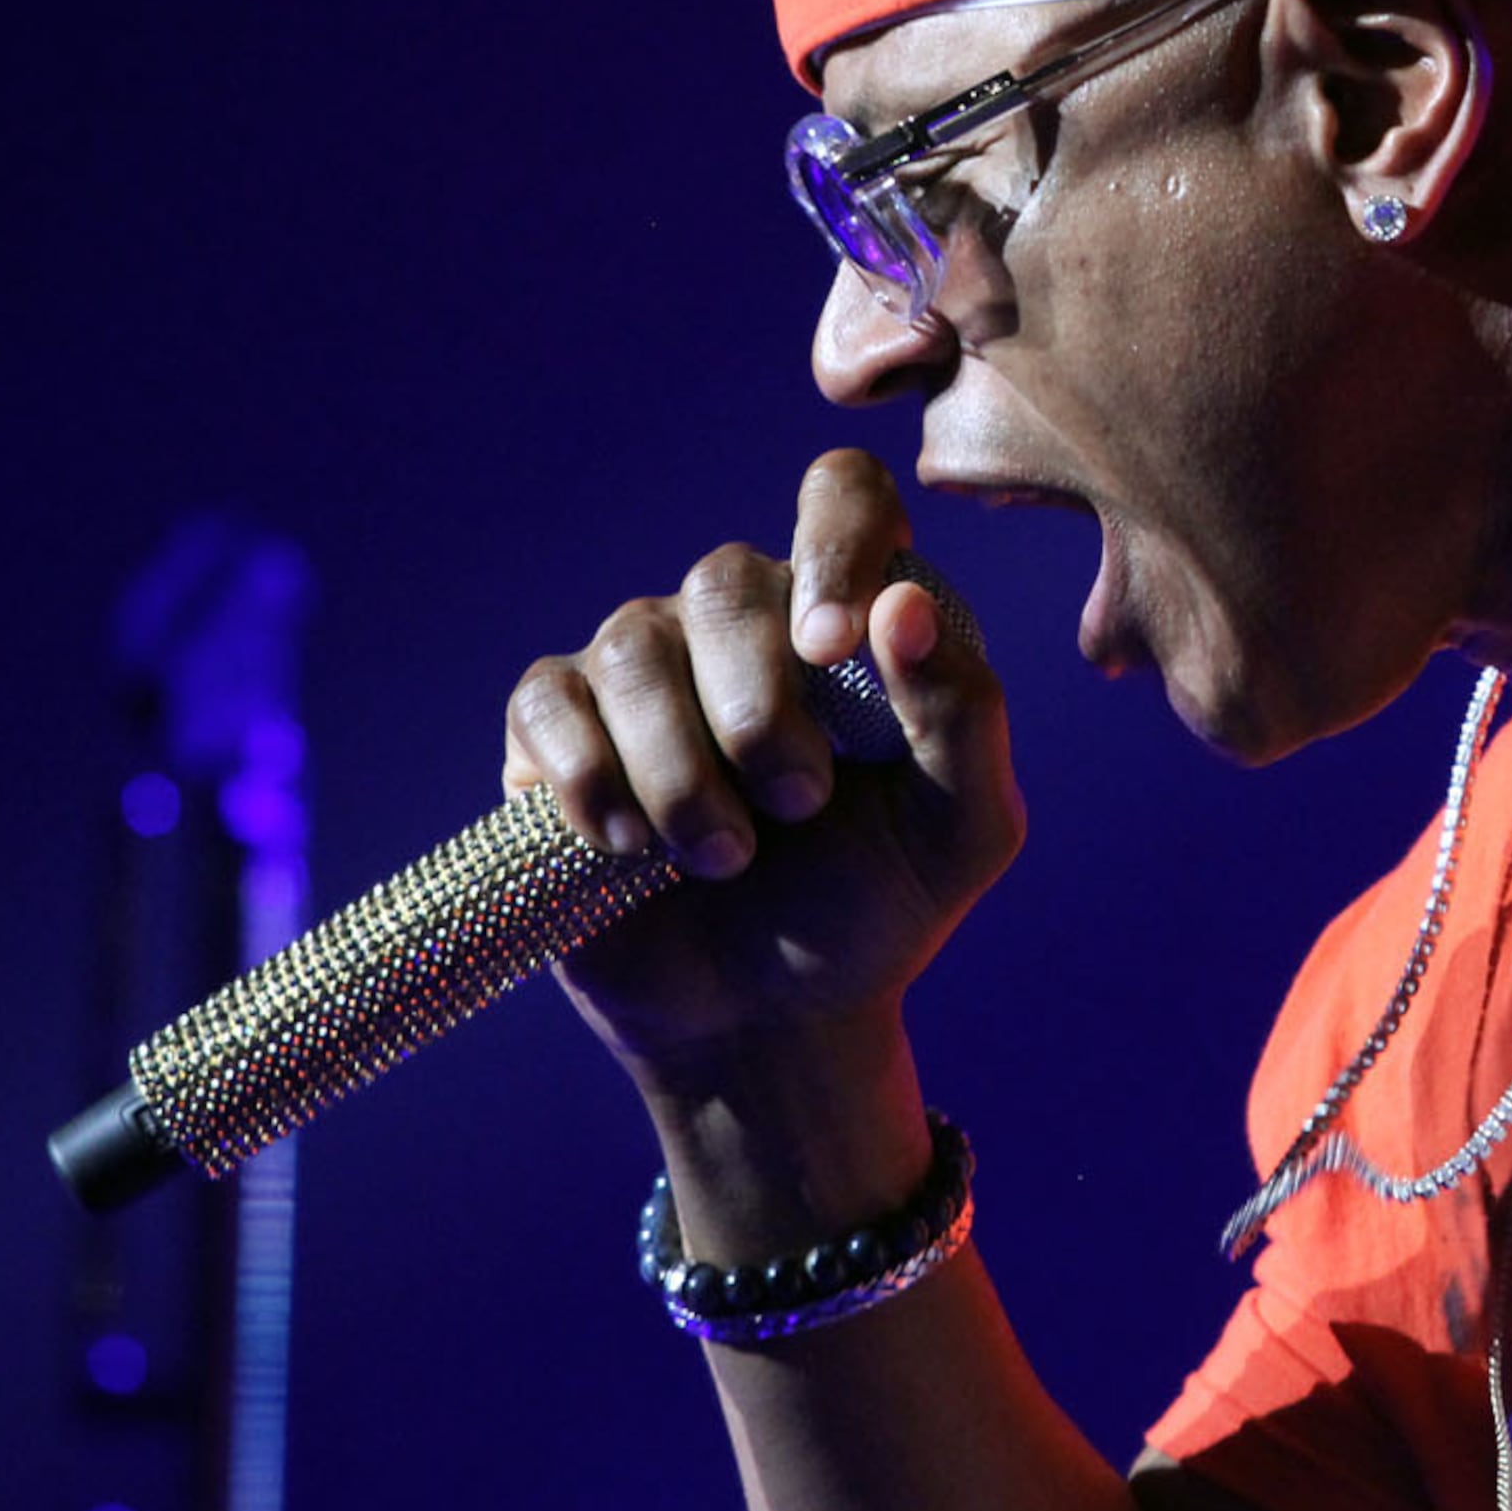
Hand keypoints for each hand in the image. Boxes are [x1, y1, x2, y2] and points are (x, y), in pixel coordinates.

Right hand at [500, 451, 1024, 1092]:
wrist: (775, 1017)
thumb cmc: (881, 905)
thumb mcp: (963, 829)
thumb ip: (964, 713)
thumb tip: (900, 606)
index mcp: (850, 612)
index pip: (839, 493)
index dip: (832, 545)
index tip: (833, 649)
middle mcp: (742, 615)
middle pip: (723, 577)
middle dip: (760, 712)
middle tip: (798, 808)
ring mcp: (643, 664)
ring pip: (632, 648)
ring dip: (682, 771)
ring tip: (725, 858)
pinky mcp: (557, 729)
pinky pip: (547, 704)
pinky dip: (590, 780)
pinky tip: (630, 849)